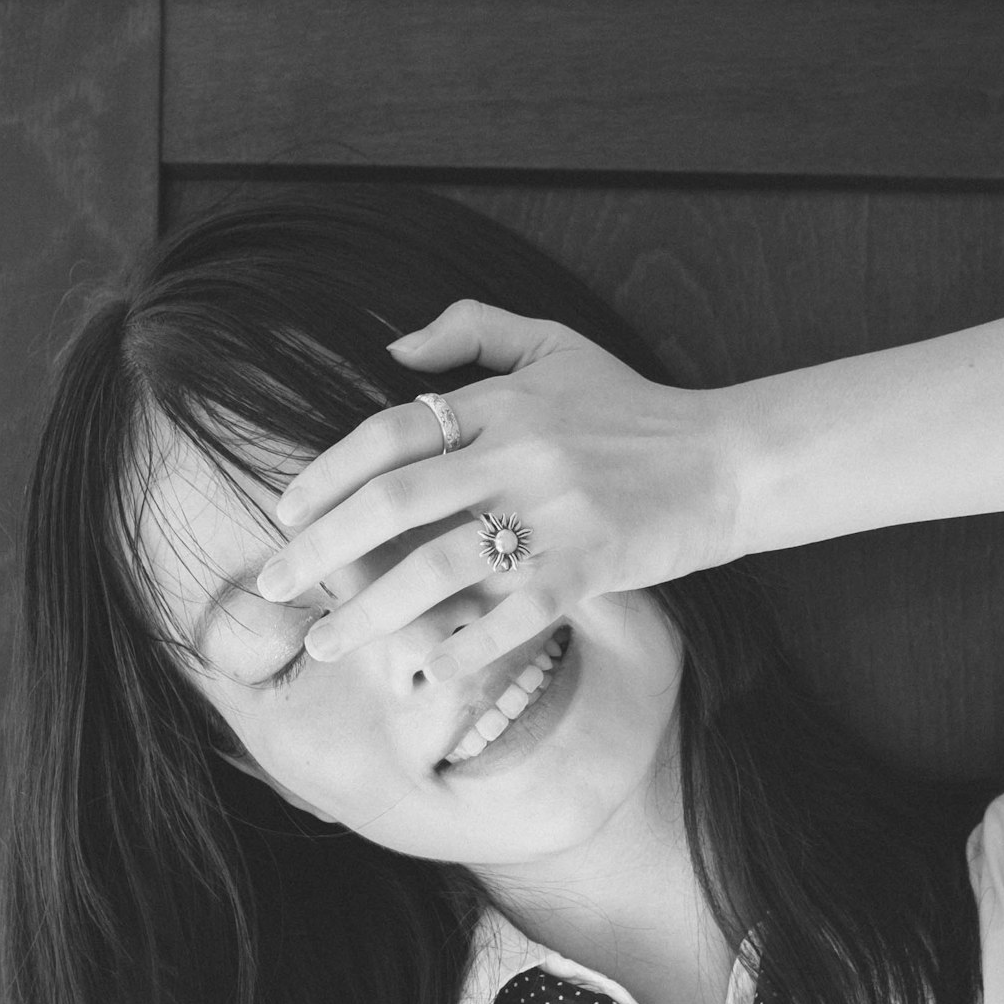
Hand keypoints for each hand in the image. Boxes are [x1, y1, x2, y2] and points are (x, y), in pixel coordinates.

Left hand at [254, 301, 738, 683]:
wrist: (728, 459)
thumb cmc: (636, 408)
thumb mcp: (556, 344)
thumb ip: (473, 331)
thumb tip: (394, 349)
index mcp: (500, 403)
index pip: (389, 433)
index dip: (327, 474)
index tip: (285, 515)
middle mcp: (518, 453)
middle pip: (394, 501)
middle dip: (321, 550)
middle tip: (274, 586)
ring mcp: (554, 512)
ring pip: (438, 566)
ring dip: (371, 611)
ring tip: (328, 642)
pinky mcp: (592, 564)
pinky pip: (511, 615)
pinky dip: (464, 647)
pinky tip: (427, 672)